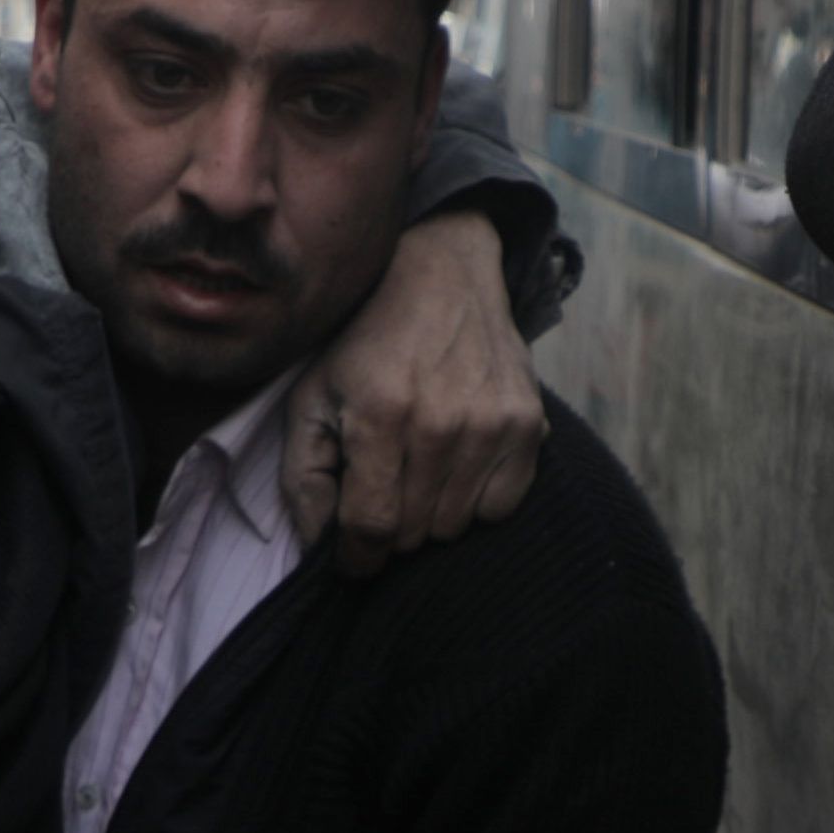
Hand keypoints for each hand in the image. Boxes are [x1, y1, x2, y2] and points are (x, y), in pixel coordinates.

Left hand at [294, 207, 544, 573]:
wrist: (442, 275)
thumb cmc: (366, 341)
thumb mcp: (312, 397)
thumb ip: (304, 476)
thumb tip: (318, 548)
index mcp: (381, 416)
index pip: (372, 528)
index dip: (356, 558)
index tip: (350, 558)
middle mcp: (443, 423)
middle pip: (414, 534)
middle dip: (390, 528)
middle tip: (382, 491)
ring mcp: (493, 425)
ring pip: (456, 527)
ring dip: (431, 514)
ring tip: (416, 470)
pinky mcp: (529, 424)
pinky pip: (500, 507)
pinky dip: (475, 500)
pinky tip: (456, 464)